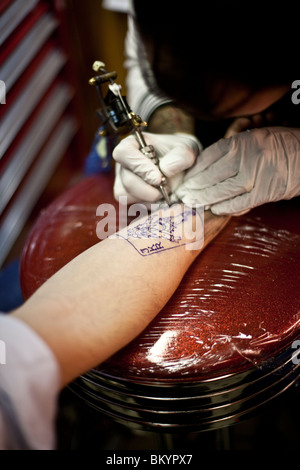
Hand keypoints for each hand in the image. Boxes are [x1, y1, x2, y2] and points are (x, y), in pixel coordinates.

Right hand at [113, 132, 201, 203]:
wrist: (183, 170)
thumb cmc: (180, 156)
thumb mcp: (186, 151)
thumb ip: (180, 157)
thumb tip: (166, 170)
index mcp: (133, 144)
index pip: (124, 153)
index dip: (139, 166)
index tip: (158, 179)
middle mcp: (124, 163)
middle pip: (127, 180)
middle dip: (148, 190)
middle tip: (166, 189)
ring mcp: (123, 181)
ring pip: (127, 195)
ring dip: (149, 198)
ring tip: (164, 192)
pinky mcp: (127, 197)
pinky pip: (131, 206)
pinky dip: (147, 206)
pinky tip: (159, 200)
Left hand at [175, 127, 299, 214]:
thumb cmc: (280, 144)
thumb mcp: (254, 137)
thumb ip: (232, 150)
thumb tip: (207, 167)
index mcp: (240, 142)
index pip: (208, 158)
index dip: (193, 172)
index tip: (185, 180)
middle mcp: (245, 158)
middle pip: (210, 176)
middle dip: (193, 188)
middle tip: (182, 196)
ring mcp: (254, 176)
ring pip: (221, 191)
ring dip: (204, 199)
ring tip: (193, 204)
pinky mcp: (263, 193)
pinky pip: (239, 203)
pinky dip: (225, 208)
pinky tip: (215, 210)